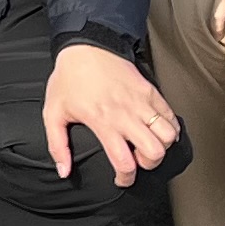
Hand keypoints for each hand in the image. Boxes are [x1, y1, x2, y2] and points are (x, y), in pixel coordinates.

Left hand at [41, 43, 180, 185]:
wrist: (86, 46)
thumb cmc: (69, 78)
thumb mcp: (53, 112)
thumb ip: (57, 145)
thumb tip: (63, 171)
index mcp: (103, 121)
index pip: (125, 161)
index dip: (126, 178)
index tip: (122, 179)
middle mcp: (126, 114)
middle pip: (154, 151)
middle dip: (149, 164)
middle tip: (138, 161)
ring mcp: (142, 102)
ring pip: (168, 135)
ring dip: (162, 146)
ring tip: (149, 145)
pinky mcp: (151, 91)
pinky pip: (171, 116)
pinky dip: (170, 128)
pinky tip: (158, 130)